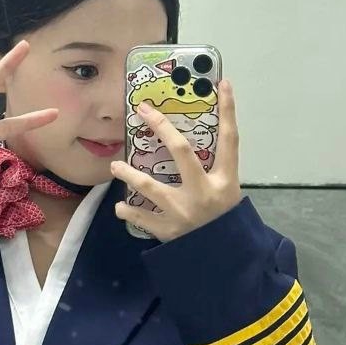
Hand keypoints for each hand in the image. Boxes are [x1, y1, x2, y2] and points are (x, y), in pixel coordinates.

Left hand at [110, 78, 241, 240]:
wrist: (223, 260)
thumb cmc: (224, 221)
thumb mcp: (228, 193)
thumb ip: (214, 171)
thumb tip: (187, 146)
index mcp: (225, 181)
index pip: (229, 139)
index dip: (228, 110)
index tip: (223, 84)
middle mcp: (204, 192)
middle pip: (181, 151)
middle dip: (161, 127)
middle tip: (142, 111)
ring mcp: (183, 212)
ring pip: (150, 186)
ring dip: (129, 174)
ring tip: (116, 166)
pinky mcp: (168, 231)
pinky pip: (141, 218)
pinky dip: (128, 212)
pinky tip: (120, 207)